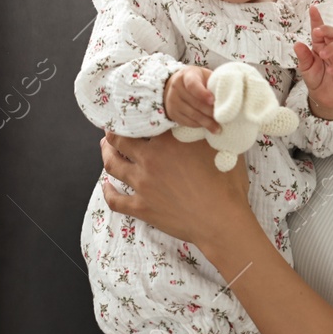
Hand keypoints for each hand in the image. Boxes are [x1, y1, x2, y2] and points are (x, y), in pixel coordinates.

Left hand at [101, 129, 250, 247]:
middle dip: (113, 131)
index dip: (135, 115)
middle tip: (112, 128)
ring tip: (106, 147)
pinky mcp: (141, 207)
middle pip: (120, 140)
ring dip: (106, 153)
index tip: (134, 112)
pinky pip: (115, 199)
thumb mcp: (221, 148)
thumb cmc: (226, 185)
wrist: (221, 222)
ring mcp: (142, 184)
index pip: (143, 121)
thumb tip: (209, 117)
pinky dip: (108, 191)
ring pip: (112, 165)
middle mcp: (150, 159)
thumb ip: (208, 130)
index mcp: (168, 141)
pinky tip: (106, 185)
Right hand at [163, 65, 220, 132]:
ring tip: (218, 128)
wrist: (177, 85)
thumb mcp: (205, 75)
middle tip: (223, 118)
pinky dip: (199, 125)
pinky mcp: (172, 113)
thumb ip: (214, 82)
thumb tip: (230, 93)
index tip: (213, 101)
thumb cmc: (197, 79)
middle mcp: (176, 88)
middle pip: (195, 103)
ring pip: (192, 114)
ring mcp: (172, 101)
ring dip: (206, 122)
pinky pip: (187, 122)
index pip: (193, 85)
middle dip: (210, 112)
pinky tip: (208, 127)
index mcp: (186, 75)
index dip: (203, 94)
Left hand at [293, 3, 332, 119]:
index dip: (317, 19)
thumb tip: (297, 44)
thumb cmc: (316, 79)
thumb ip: (303, 57)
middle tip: (317, 32)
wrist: (324, 97)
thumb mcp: (305, 68)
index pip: (319, 30)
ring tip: (322, 55)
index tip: (313, 9)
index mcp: (320, 45)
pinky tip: (330, 70)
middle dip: (327, 29)